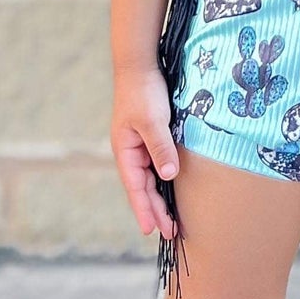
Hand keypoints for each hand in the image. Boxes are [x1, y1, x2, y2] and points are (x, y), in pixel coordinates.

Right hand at [111, 69, 180, 238]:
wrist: (141, 66)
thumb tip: (168, 177)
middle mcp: (131, 153)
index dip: (144, 210)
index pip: (135, 188)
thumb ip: (161, 148)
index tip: (151, 231)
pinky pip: (158, 166)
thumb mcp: (153, 122)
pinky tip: (174, 191)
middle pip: (143, 188)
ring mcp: (141, 146)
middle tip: (171, 233)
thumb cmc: (144, 93)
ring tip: (173, 221)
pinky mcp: (152, 138)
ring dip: (160, 199)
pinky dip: (165, 182)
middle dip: (155, 211)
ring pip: (151, 180)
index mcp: (125, 151)